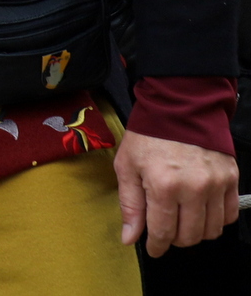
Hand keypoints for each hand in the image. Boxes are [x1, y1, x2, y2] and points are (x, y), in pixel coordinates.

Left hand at [115, 130, 239, 255]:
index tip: (154, 249)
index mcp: (163, 185)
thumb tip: (130, 237)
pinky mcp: (231, 179)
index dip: (157, 246)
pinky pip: (229, 215)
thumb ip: (130, 205)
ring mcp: (216, 184)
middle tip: (166, 231)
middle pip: (189, 235)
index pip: (163, 231)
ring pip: (212, 230)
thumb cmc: (148, 137)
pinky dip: (217, 220)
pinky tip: (202, 212)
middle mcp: (194, 188)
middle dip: (175, 239)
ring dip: (196, 233)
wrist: (178, 108)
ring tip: (182, 221)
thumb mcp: (127, 166)